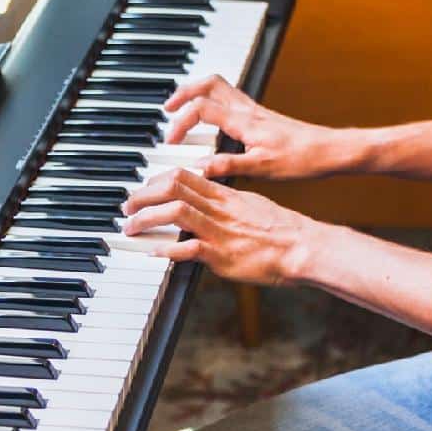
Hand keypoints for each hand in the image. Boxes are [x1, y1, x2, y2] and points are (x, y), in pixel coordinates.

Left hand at [122, 167, 311, 284]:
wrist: (303, 247)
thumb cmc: (283, 231)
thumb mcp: (252, 207)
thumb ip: (227, 206)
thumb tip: (209, 208)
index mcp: (226, 195)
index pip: (184, 175)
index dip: (156, 181)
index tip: (143, 191)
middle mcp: (220, 208)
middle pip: (173, 187)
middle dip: (143, 195)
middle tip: (128, 207)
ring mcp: (220, 230)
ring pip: (176, 211)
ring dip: (147, 219)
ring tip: (131, 228)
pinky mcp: (223, 255)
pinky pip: (189, 248)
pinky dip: (166, 250)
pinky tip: (153, 253)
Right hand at [165, 74, 341, 179]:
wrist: (330, 150)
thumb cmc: (303, 159)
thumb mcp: (263, 168)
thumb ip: (228, 166)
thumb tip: (198, 167)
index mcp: (244, 121)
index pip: (201, 108)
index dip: (180, 122)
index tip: (170, 141)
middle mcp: (248, 110)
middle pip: (209, 83)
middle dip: (183, 92)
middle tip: (167, 108)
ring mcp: (256, 111)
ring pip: (220, 86)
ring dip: (197, 92)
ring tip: (182, 108)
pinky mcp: (262, 116)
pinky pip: (231, 98)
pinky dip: (213, 101)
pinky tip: (212, 120)